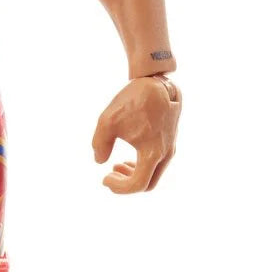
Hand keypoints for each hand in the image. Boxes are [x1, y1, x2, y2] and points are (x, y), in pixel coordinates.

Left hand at [91, 75, 180, 193]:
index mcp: (152, 153)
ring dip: (135, 175)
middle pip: (148, 185)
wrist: (157, 83)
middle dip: (127, 184)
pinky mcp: (170, 141)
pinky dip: (143, 166)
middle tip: (111, 173)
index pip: (137, 185)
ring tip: (117, 166)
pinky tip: (130, 157)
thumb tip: (99, 161)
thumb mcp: (108, 121)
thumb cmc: (133, 101)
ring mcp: (170, 148)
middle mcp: (165, 154)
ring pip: (154, 175)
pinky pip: (158, 163)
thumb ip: (100, 144)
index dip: (119, 188)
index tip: (104, 177)